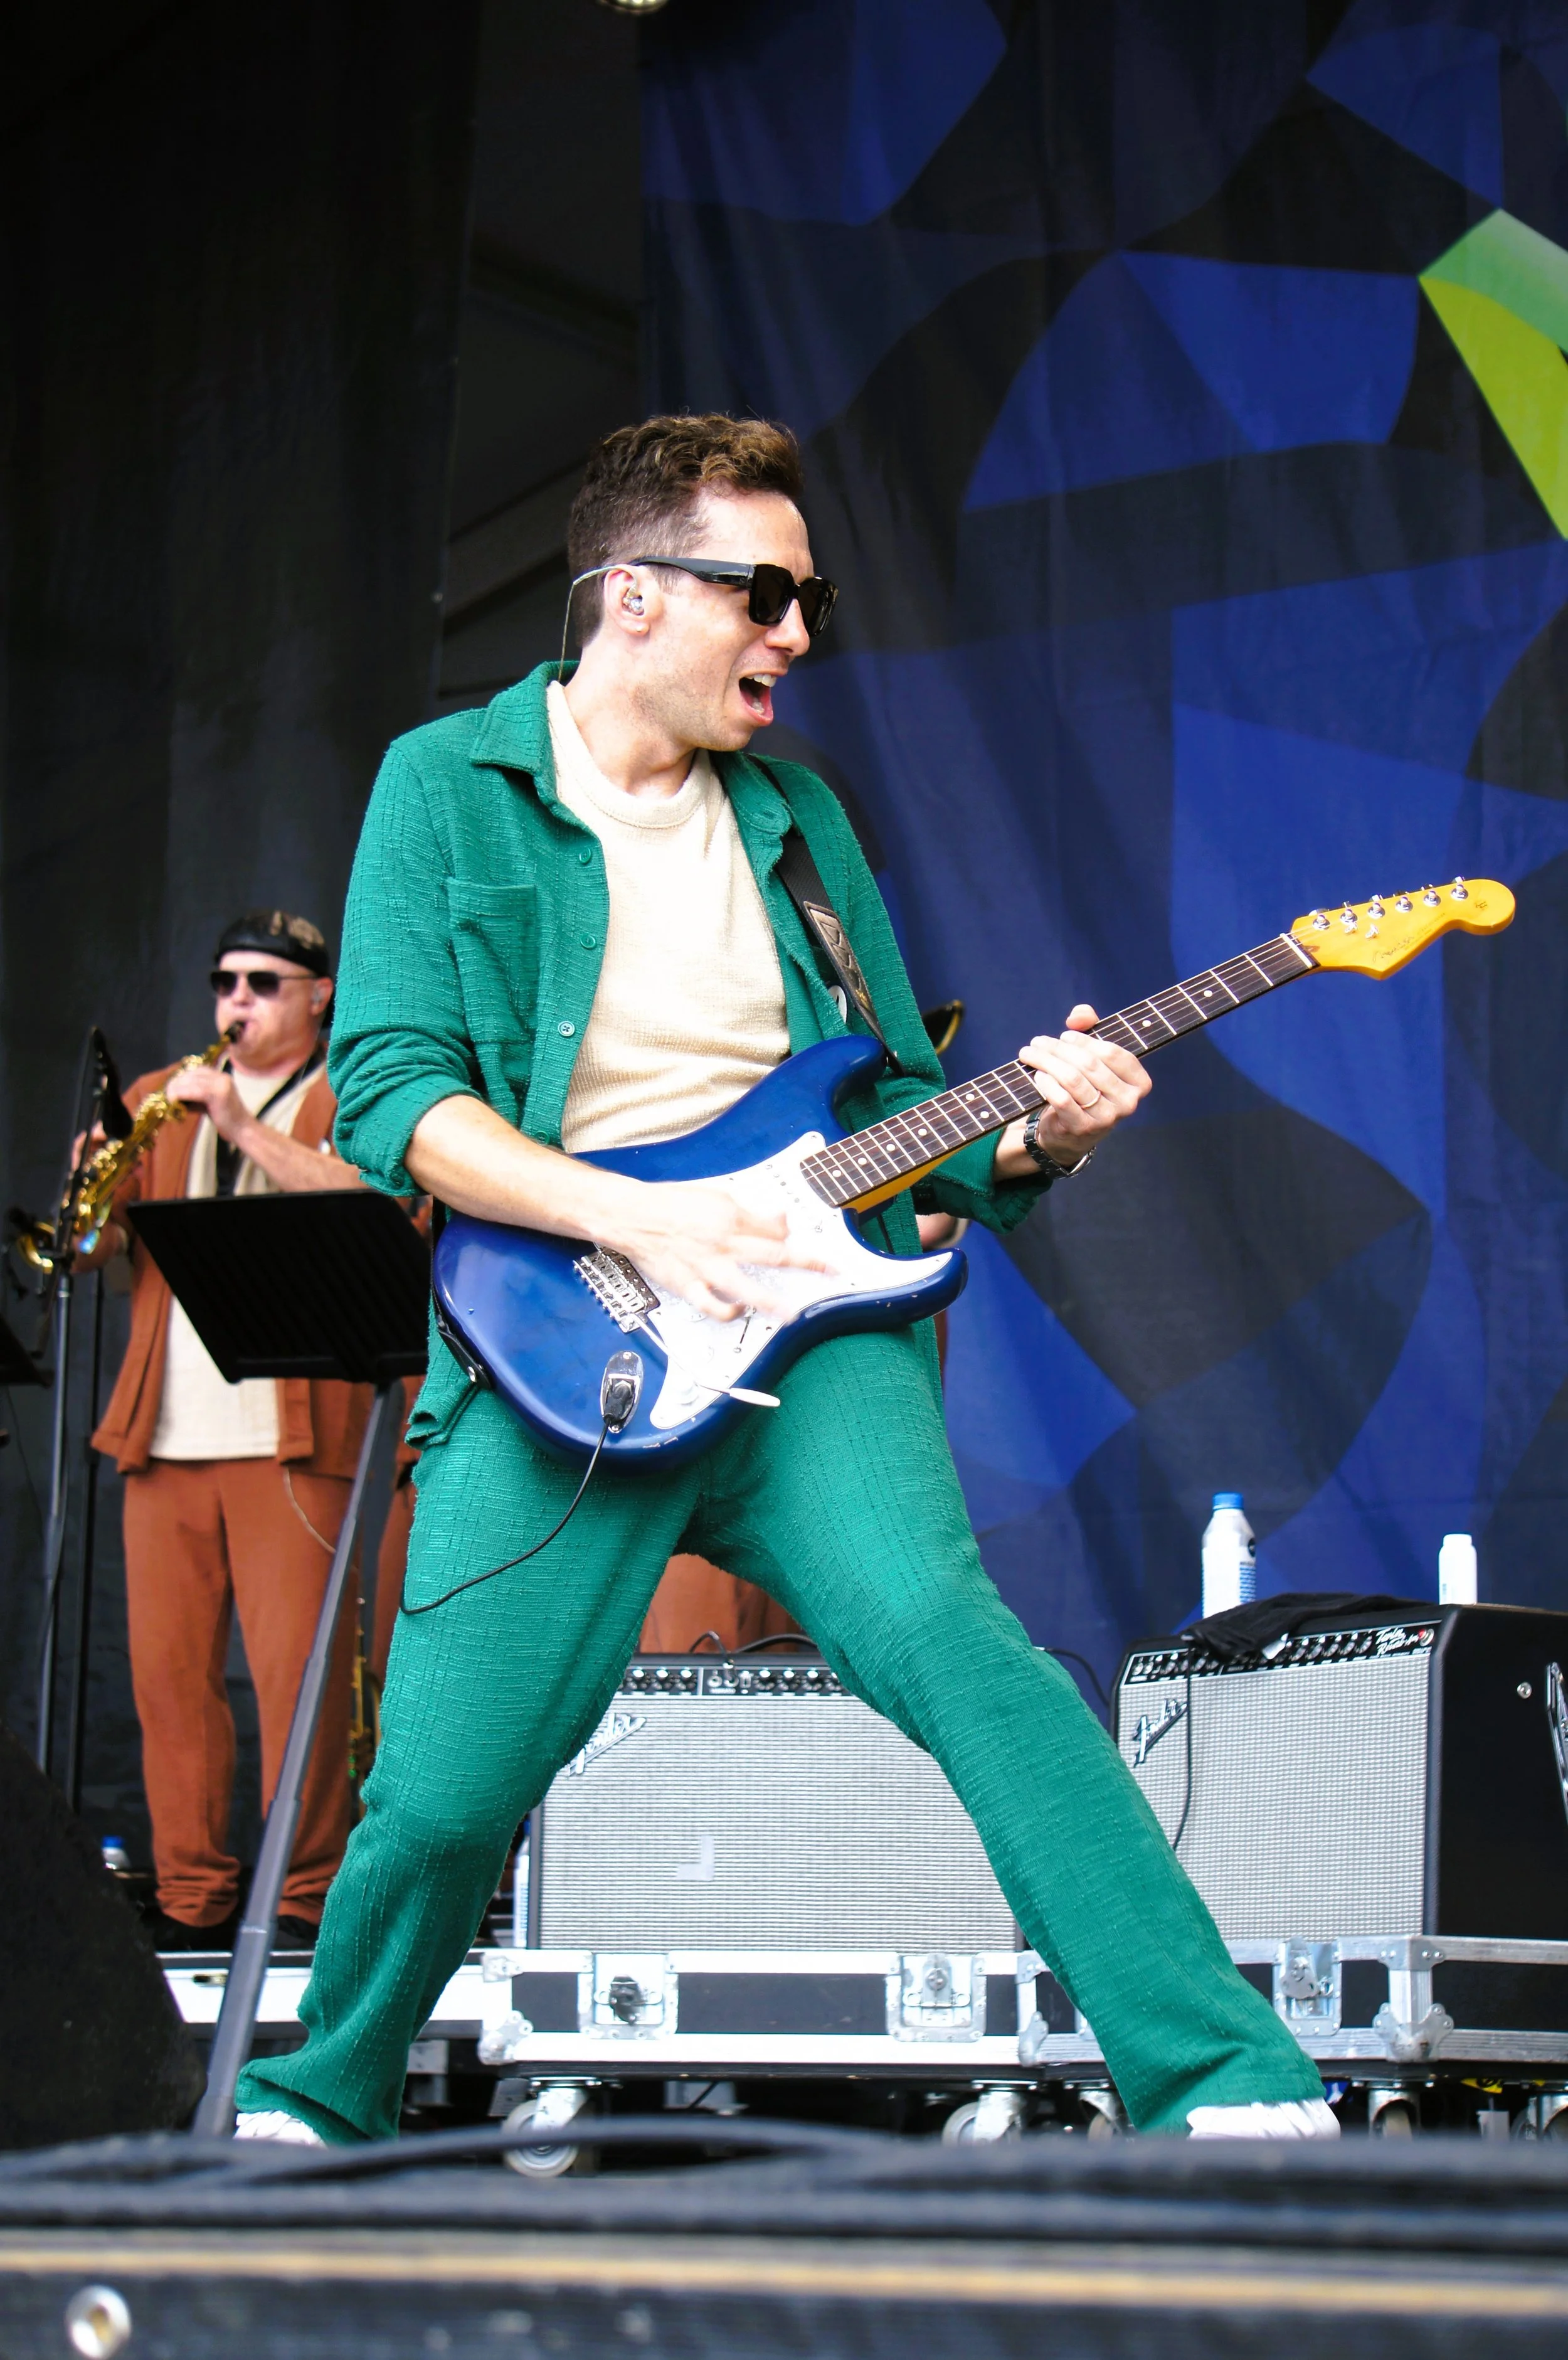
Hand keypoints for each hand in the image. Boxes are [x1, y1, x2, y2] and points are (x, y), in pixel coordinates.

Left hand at [166, 1063, 251, 1144]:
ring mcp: (221, 1083)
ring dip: (175, 1088)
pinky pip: (194, 1090)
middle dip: (176, 1083)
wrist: (243, 1130)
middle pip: (191, 1074)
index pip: (195, 1071)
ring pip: (190, 1080)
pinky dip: (181, 1094)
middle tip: (166, 1095)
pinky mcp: (219, 1093)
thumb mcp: (207, 1104)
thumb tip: (172, 1094)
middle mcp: (221, 1076)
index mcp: (220, 1077)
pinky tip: (174, 1101)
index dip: (181, 1078)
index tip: (171, 1089)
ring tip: (168, 1099)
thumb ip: (193, 1096)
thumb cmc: (225, 1120)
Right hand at [604, 1177, 831, 1323]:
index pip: (775, 1229)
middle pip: (773, 1253)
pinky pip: (712, 1306)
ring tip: (791, 1314)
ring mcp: (706, 1266)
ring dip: (772, 1301)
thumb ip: (750, 1211)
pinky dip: (728, 1312)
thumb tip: (779, 1219)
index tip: (805, 1246)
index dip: (792, 1237)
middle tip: (828, 1271)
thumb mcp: (716, 1194)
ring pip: (745, 1286)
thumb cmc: (670, 1204)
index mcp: (731, 1216)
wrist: (632, 1216)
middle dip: (806, 1263)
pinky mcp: (688, 1285)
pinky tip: (739, 1311)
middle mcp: (723, 1241)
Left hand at [1014, 1005, 1149, 1165]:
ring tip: (1030, 1054)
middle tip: (1038, 1042)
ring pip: (1073, 1079)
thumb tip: (1078, 1016)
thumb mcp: (1094, 1057)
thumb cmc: (1086, 1088)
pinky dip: (1046, 1083)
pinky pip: (1062, 1098)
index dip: (1085, 1040)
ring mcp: (1106, 1118)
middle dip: (1058, 1048)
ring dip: (1046, 1061)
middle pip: (1089, 1064)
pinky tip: (1037, 1075)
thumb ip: (1091, 1027)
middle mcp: (1127, 1102)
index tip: (1065, 1035)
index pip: (1112, 1053)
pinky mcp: (1083, 1128)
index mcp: (1139, 1083)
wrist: (1071, 1133)